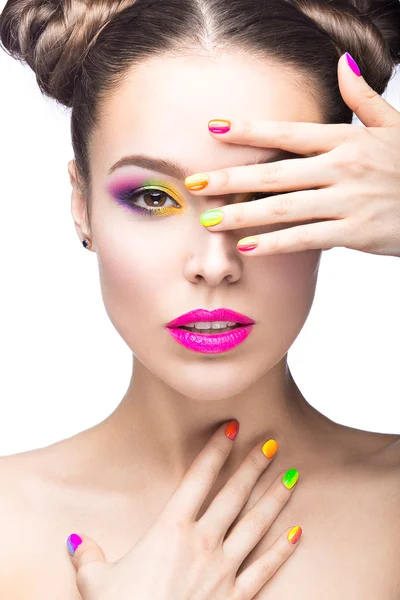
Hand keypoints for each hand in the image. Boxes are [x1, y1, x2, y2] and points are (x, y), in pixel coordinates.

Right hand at [66, 421, 301, 598]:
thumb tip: (77, 542)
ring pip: (256, 524)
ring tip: (292, 476)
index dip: (216, 450)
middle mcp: (202, 542)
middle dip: (254, 466)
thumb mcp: (97, 584)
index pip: (199, 478)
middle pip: (234, 494)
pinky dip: (283, 550)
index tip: (232, 428)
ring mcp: (223, 569)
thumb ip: (89, 557)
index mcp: (170, 530)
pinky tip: (298, 533)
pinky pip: (265, 569)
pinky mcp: (236, 597)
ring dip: (274, 499)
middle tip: (272, 443)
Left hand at [185, 53, 399, 257]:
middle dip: (231, 178)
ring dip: (243, 215)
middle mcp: (342, 168)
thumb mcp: (392, 125)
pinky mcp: (354, 232)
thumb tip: (342, 62)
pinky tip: (248, 246)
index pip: (289, 132)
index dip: (250, 130)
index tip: (214, 128)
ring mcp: (347, 201)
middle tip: (195, 183)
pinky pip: (307, 238)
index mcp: (347, 140)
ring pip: (285, 208)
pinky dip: (276, 243)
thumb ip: (363, 97)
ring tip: (210, 221)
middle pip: (276, 172)